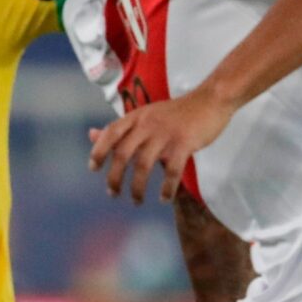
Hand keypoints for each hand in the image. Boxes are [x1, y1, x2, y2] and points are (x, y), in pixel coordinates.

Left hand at [89, 90, 233, 202]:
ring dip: (137, 188)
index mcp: (137, 117)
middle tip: (113, 194)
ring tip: (137, 201)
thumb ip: (119, 128)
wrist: (210, 100)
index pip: (111, 133)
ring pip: (144, 165)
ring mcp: (166, 134)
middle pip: (123, 154)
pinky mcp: (184, 143)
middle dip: (115, 178)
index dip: (99, 151)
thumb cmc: (176, 112)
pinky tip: (165, 198)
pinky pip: (172, 171)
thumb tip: (91, 135)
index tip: (94, 169)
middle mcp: (148, 124)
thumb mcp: (144, 115)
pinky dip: (167, 188)